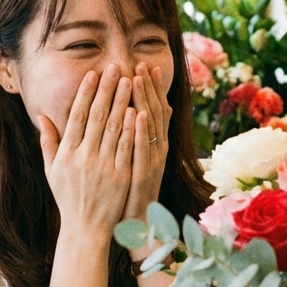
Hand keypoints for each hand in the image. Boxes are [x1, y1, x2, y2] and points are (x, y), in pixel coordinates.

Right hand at [39, 64, 134, 237]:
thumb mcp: (52, 170)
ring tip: (130, 81)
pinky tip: (139, 110)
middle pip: (98, 116)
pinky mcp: (121, 176)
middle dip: (107, 90)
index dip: (86, 93)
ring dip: (123, 102)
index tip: (94, 74)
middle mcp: (84, 157)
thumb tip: (42, 116)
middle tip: (116, 68)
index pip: (78, 116)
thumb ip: (48, 142)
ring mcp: (103, 167)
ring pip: (115, 128)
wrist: (84, 227)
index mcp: (67, 153)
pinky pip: (128, 148)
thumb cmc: (68, 197)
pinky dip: (133, 129)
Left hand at [122, 62, 171, 222]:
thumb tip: (134, 114)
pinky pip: (143, 148)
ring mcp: (152, 161)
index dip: (150, 89)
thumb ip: (134, 138)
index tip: (144, 67)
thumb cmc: (131, 190)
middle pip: (153, 112)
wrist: (138, 222)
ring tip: (138, 79)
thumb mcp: (134, 161)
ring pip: (150, 126)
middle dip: (147, 88)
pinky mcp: (145, 173)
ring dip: (145, 101)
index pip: (152, 109)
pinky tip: (139, 114)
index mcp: (151, 144)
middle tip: (141, 64)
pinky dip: (142, 131)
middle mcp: (156, 149)